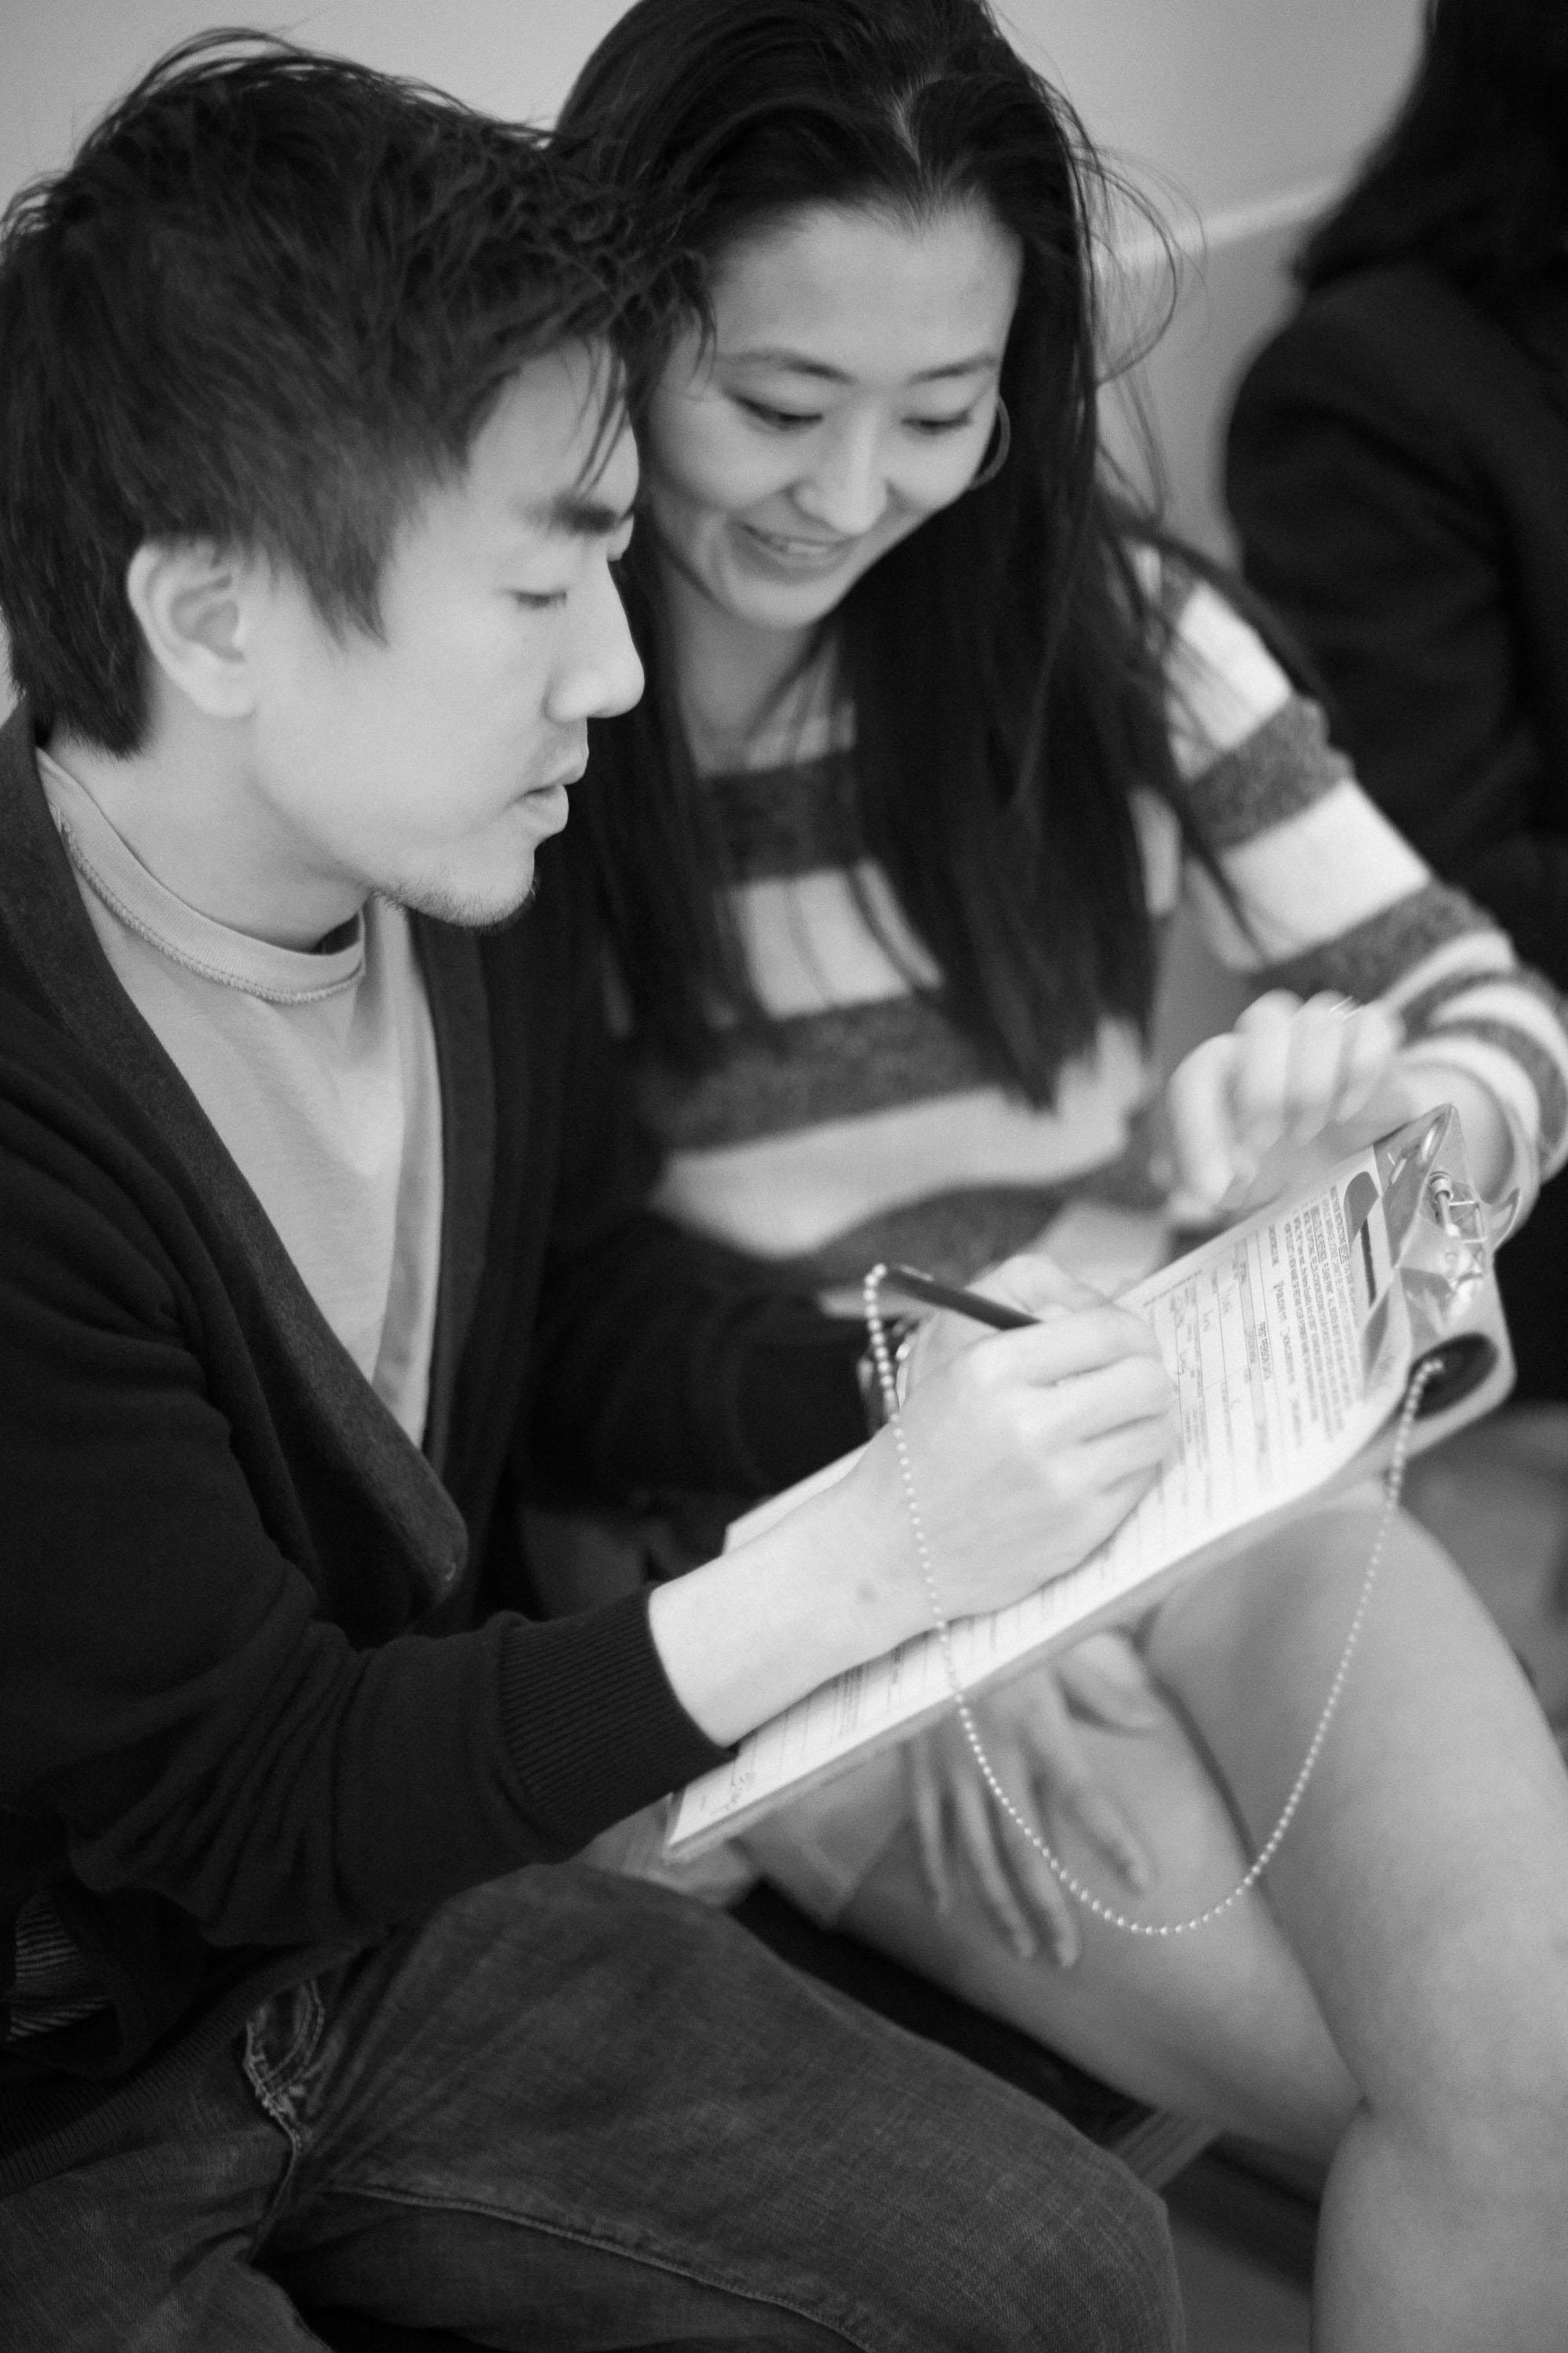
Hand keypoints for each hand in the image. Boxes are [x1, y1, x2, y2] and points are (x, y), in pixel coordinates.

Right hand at [853, 1253, 1179, 1627]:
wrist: (896, 1546)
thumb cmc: (930, 1450)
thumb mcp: (959, 1369)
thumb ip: (1036, 1331)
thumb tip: (1123, 1300)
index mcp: (992, 1368)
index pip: (1107, 1330)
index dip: (1134, 1331)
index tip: (1132, 1340)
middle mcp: (1028, 1423)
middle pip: (1147, 1379)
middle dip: (1150, 1374)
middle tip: (1136, 1381)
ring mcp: (1059, 1481)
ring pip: (1158, 1430)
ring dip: (1149, 1421)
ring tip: (1123, 1422)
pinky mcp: (1080, 1528)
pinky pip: (1143, 1478)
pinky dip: (1132, 1466)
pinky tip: (1102, 1464)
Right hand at [905, 1634, 1160, 1966]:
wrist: (923, 1613)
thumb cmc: (1000, 1627)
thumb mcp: (1054, 1649)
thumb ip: (1100, 1693)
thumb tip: (1148, 1722)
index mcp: (1036, 1726)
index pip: (1082, 1795)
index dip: (1111, 1841)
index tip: (1142, 1883)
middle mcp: (993, 1756)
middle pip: (1025, 1848)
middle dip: (1048, 1908)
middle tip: (1068, 1958)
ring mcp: (950, 1769)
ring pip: (976, 1854)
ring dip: (999, 1907)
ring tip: (1024, 1951)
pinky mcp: (917, 1769)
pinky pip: (925, 1832)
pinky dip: (934, 1873)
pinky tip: (948, 1912)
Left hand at [1166, 989, 1406, 1215]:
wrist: (1352, 1175)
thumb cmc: (1284, 1171)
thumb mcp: (1240, 1190)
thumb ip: (1214, 1184)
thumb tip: (1218, 1184)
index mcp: (1228, 1071)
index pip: (1200, 1073)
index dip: (1202, 1126)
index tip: (1222, 1181)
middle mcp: (1274, 1040)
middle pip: (1264, 1019)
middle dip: (1263, 1089)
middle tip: (1268, 1143)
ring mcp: (1327, 1034)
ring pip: (1319, 1019)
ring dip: (1312, 1083)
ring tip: (1309, 1132)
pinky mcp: (1376, 1041)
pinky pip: (1373, 1024)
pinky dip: (1361, 1068)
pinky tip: (1348, 1111)